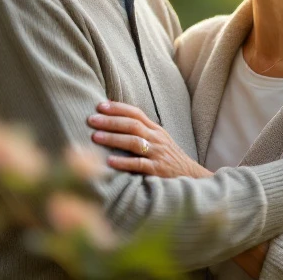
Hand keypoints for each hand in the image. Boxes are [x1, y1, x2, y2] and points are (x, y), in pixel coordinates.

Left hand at [87, 101, 211, 178]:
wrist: (191, 176)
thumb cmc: (168, 158)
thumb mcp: (158, 140)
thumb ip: (141, 131)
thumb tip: (116, 120)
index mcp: (155, 129)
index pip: (136, 113)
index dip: (118, 108)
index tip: (100, 105)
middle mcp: (156, 138)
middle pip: (132, 125)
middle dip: (110, 121)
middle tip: (91, 119)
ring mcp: (157, 153)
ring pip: (134, 142)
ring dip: (113, 138)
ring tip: (95, 137)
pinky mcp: (158, 170)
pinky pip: (139, 164)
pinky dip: (124, 162)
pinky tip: (110, 161)